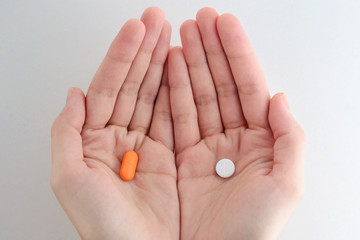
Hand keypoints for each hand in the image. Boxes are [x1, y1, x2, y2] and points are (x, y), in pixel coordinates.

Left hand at [51, 7, 178, 239]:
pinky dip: (176, 92)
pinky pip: (172, 116)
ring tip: (170, 36)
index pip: (109, 87)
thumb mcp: (69, 179)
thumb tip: (74, 93)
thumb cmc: (103, 226)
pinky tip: (180, 69)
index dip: (122, 56)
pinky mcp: (169, 155)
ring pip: (153, 95)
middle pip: (133, 84)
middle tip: (157, 21)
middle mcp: (119, 138)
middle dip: (144, 51)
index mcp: (94, 139)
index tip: (136, 29)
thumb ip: (65, 132)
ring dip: (161, 64)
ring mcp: (145, 145)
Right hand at [168, 7, 304, 239]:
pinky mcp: (182, 158)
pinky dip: (172, 92)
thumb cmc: (253, 230)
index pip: (248, 87)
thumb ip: (290, 138)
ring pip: (197, 96)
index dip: (237, 54)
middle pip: (221, 85)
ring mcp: (206, 147)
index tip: (224, 25)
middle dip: (210, 51)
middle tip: (198, 21)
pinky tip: (170, 69)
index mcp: (261, 142)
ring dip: (190, 64)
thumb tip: (279, 98)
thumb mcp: (286, 185)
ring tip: (181, 36)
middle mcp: (234, 140)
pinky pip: (177, 118)